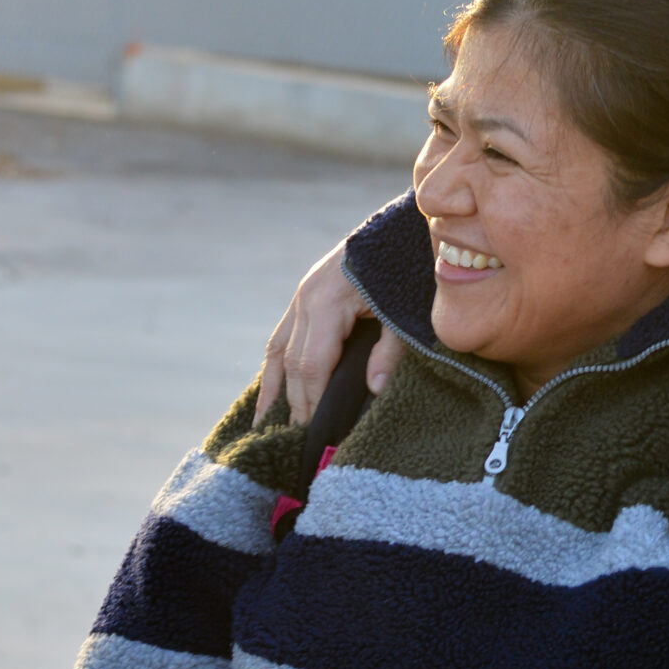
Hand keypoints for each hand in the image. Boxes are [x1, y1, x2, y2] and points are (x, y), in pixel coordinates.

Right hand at [256, 240, 406, 422]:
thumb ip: (390, 349)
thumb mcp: (403, 309)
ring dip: (272, 388)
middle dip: (293, 404)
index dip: (310, 401)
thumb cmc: (405, 267)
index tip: (312, 434)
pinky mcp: (306, 295)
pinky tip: (273, 388)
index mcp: (325, 304)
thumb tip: (375, 390)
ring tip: (263, 426)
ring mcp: (301, 297)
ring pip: (278, 350)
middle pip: (292, 363)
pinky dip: (277, 365)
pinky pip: (284, 336)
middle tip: (295, 442)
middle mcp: (305, 300)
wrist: (399, 226)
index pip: (311, 365)